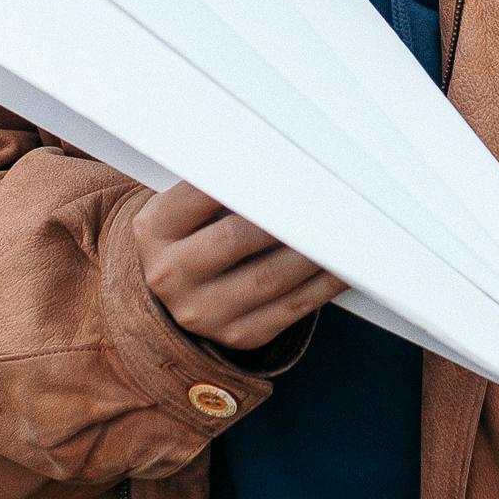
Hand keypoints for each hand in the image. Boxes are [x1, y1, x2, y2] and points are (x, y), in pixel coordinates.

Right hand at [134, 182, 343, 356]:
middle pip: (236, 239)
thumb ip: (221, 188)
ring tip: (342, 226)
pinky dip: (324, 284)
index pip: (201, 195)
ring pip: (270, 277)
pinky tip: (344, 264)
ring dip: (314, 251)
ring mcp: (204, 312)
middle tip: (323, 194)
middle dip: (284, 216)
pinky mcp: (239, 335)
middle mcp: (171, 275)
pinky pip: (292, 308)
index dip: (244, 179)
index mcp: (155, 230)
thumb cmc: (194, 234)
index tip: (283, 164)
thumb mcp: (187, 207)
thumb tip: (280, 165)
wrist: (175, 293)